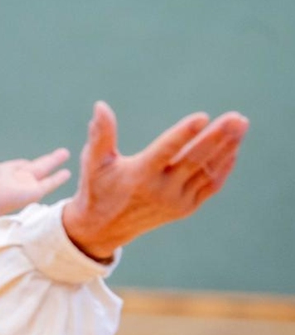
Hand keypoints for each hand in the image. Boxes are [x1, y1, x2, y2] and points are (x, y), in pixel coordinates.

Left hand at [0, 129, 70, 217]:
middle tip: (62, 153)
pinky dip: (58, 178)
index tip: (32, 161)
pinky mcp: (33, 193)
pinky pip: (49, 184)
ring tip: (67, 156)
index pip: (20, 166)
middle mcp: (18, 179)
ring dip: (55, 165)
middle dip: (48, 161)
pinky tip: (67, 173)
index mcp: (5, 173)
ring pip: (45, 173)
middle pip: (37, 167)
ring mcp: (27, 185)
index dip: (25, 163)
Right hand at [62, 101, 248, 259]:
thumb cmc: (97, 187)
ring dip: (226, 148)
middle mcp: (160, 191)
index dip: (183, 134)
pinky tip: (233, 148)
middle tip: (236, 117)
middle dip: (218, 137)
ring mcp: (175, 201)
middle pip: (195, 160)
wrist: (103, 228)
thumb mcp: (93, 162)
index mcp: (138, 176)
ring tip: (240, 125)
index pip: (165, 151)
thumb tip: (100, 105)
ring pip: (207, 172)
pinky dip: (223, 167)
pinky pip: (210, 186)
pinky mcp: (185, 209)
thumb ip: (100, 134)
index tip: (202, 117)